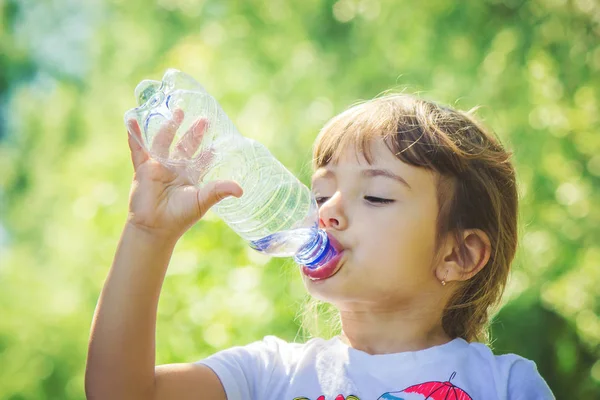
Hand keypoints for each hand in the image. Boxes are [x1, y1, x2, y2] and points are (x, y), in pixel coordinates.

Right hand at [125, 108, 242, 240]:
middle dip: (194, 132)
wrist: (156, 227)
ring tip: (178, 111)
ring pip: (164, 142)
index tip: (218, 138)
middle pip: (185, 145)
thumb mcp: (201, 201)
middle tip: (204, 119)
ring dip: (170, 127)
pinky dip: (134, 135)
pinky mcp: (143, 168)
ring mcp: (159, 167)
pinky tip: (132, 119)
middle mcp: (175, 169)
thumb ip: (218, 191)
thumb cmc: (179, 217)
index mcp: (190, 176)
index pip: (201, 159)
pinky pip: (138, 149)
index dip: (208, 149)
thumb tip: (241, 190)